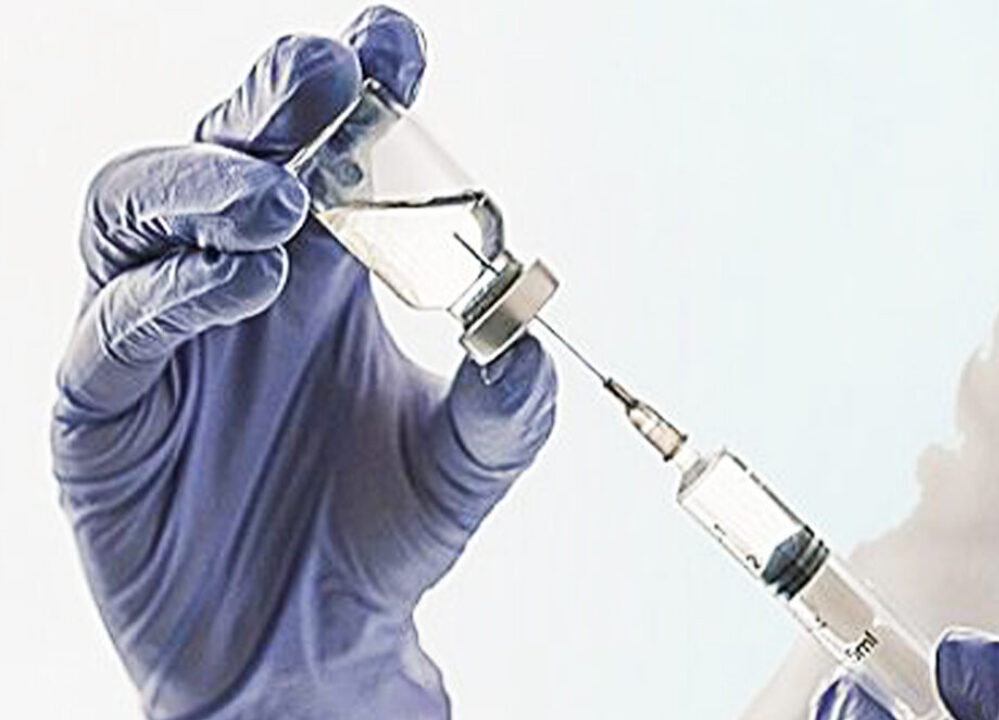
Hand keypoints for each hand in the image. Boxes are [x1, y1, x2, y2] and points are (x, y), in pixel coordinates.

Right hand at [52, 7, 555, 718]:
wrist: (307, 646)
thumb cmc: (382, 539)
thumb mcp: (466, 470)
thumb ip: (506, 405)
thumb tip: (527, 331)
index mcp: (328, 272)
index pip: (331, 152)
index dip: (357, 88)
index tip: (395, 47)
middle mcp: (241, 281)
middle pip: (228, 147)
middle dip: (273, 100)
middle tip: (328, 78)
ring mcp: (162, 332)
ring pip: (138, 207)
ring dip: (208, 182)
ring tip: (283, 199)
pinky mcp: (105, 402)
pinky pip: (117, 319)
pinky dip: (178, 288)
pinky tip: (251, 284)